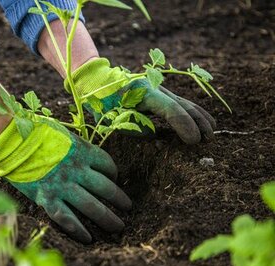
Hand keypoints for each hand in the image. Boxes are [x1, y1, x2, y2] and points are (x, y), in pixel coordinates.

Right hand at [0, 118, 130, 242]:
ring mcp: (63, 185)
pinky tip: (89, 238)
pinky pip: (67, 218)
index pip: (107, 164)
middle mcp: (77, 170)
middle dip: (119, 199)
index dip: (114, 173)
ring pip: (91, 206)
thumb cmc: (35, 132)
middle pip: (105, 188)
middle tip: (128, 207)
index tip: (114, 179)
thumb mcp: (63, 133)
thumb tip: (84, 153)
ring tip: (118, 227)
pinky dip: (79, 230)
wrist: (11, 140)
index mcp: (82, 151)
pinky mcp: (47, 198)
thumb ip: (76, 145)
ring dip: (108, 218)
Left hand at [66, 58, 215, 143]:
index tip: (193, 141)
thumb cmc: (102, 101)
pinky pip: (179, 102)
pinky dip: (192, 112)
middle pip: (182, 105)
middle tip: (208, 140)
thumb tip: (154, 134)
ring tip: (211, 132)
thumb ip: (134, 127)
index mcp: (143, 92)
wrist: (98, 80)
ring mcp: (158, 88)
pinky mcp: (158, 92)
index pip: (170, 109)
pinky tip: (202, 120)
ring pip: (184, 102)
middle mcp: (155, 88)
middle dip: (197, 122)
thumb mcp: (112, 117)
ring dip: (199, 116)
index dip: (184, 125)